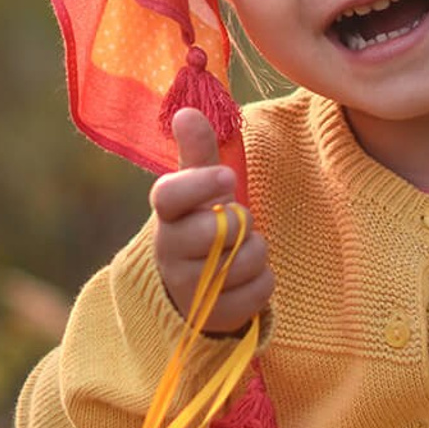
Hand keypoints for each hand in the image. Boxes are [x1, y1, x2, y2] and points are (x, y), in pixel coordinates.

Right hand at [149, 108, 273, 335]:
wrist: (195, 288)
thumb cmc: (201, 224)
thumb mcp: (199, 188)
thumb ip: (197, 152)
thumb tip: (187, 111)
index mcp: (166, 214)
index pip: (170, 194)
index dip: (201, 184)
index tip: (229, 178)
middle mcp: (168, 250)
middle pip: (220, 229)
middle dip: (242, 223)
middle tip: (236, 224)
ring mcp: (188, 287)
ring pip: (244, 261)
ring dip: (256, 253)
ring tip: (241, 251)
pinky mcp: (211, 316)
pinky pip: (258, 292)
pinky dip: (262, 283)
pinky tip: (246, 280)